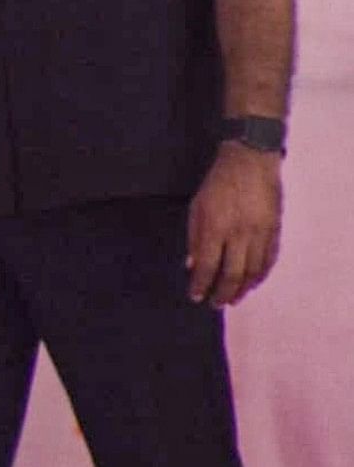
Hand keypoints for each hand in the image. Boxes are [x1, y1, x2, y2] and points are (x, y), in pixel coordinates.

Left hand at [187, 143, 282, 305]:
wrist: (251, 162)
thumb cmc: (217, 184)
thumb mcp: (196, 208)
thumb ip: (194, 238)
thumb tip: (192, 266)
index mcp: (216, 227)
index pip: (208, 265)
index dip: (202, 285)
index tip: (196, 297)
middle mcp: (239, 233)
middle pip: (233, 274)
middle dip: (223, 293)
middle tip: (216, 305)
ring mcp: (260, 232)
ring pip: (255, 270)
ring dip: (244, 288)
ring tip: (234, 298)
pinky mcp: (275, 229)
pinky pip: (270, 259)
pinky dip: (261, 274)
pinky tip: (253, 282)